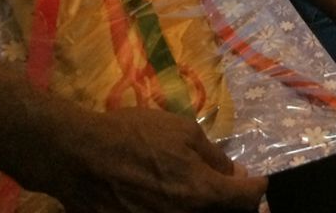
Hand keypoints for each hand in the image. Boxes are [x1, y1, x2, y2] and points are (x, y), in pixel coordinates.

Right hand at [29, 106, 266, 211]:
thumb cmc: (134, 135)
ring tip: (191, 187)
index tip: (255, 180)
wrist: (78, 155)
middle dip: (230, 201)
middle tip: (228, 186)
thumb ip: (214, 156)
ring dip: (204, 206)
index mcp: (202, 192)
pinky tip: (167, 196)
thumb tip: (234, 172)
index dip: (256, 187)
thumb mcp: (184, 131)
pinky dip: (177, 209)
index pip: (247, 198)